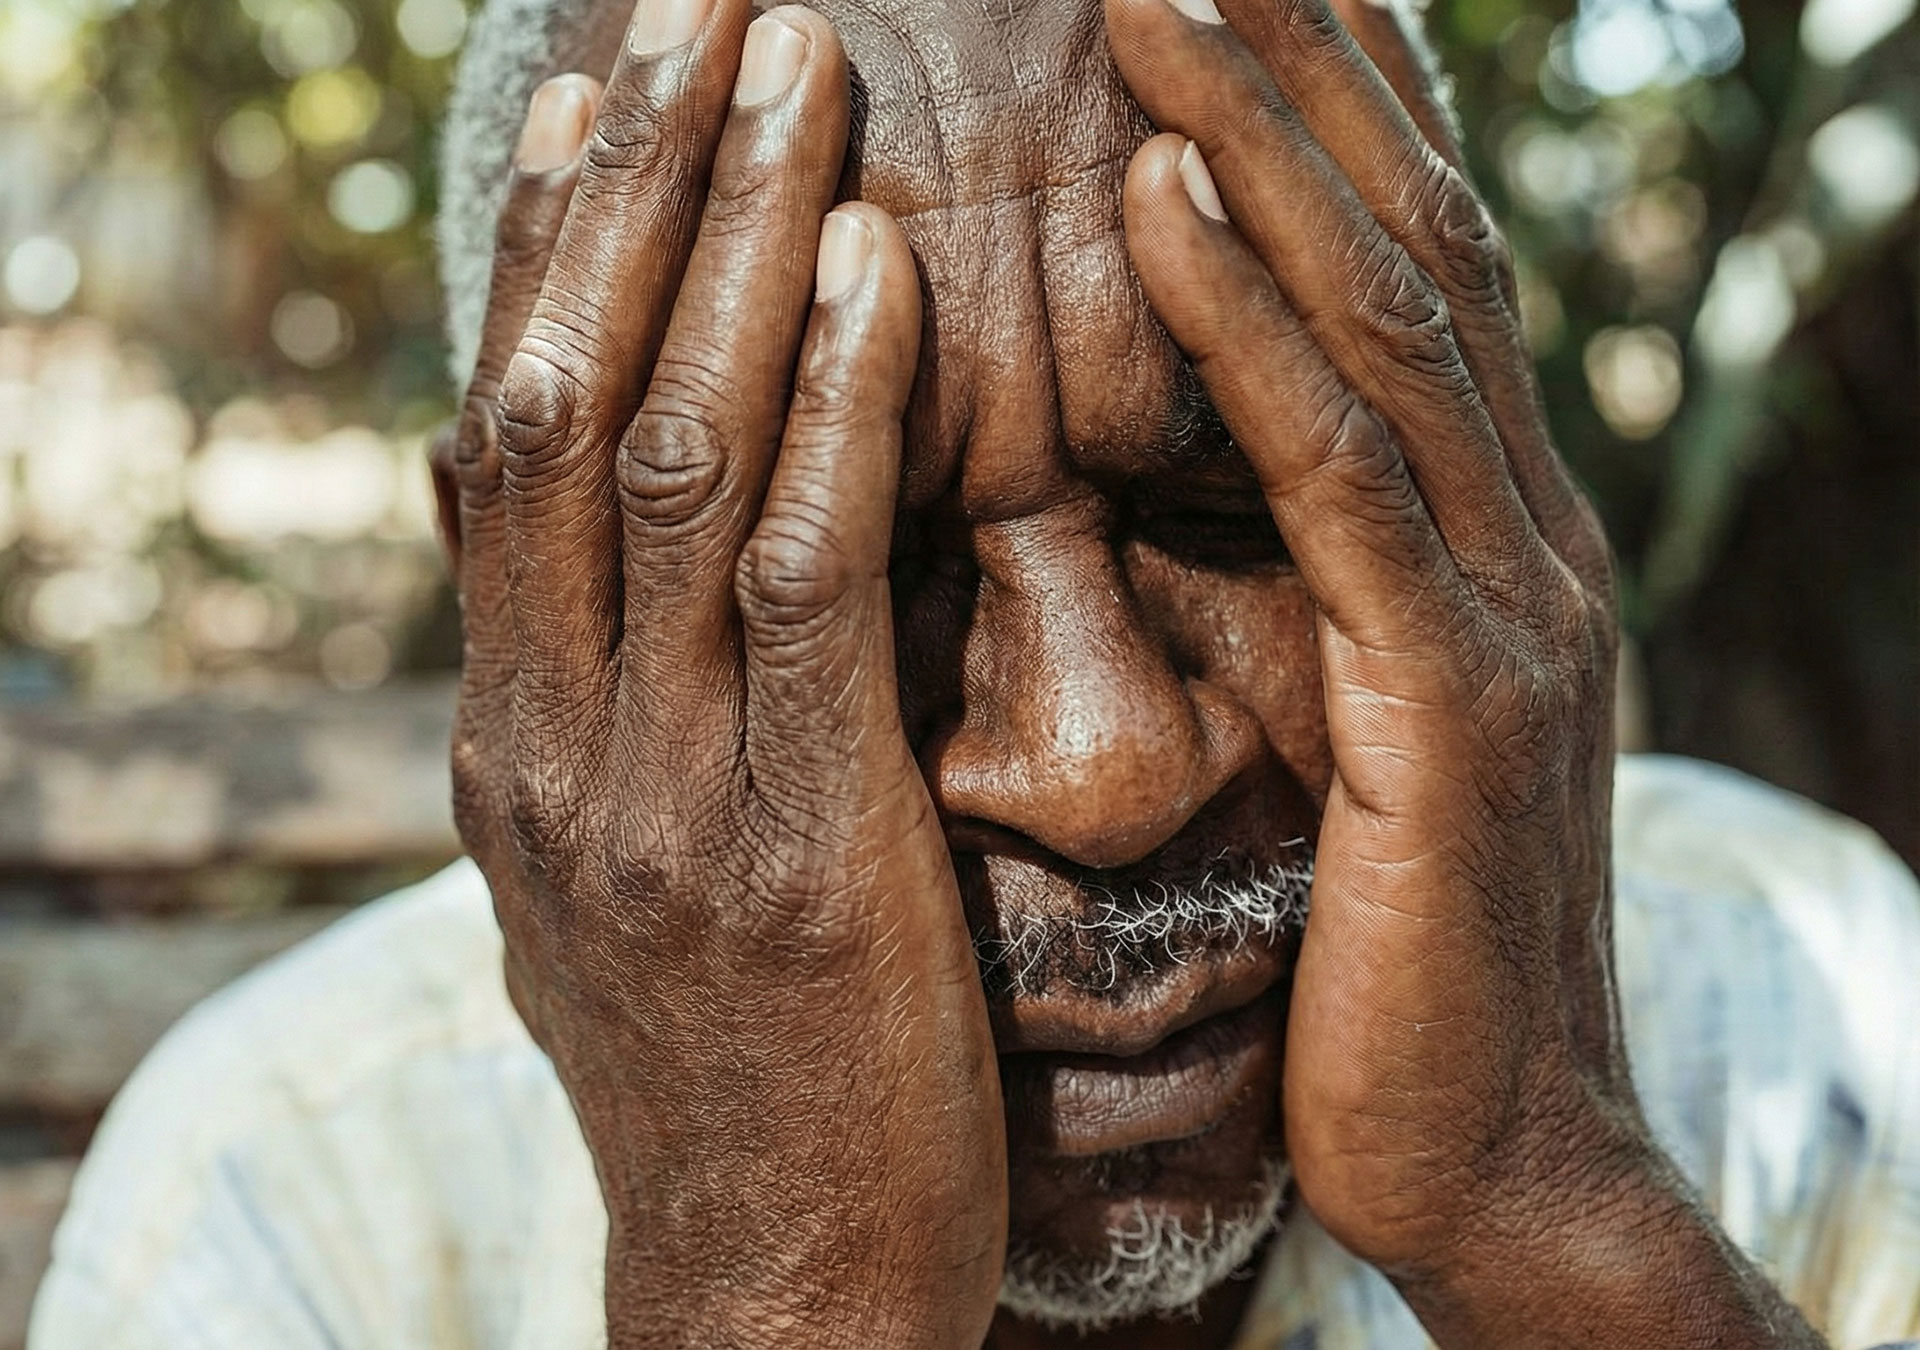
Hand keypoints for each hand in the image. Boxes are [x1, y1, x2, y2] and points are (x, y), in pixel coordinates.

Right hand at [436, 4, 1003, 1343]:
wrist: (778, 1282)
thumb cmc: (743, 1061)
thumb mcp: (633, 865)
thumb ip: (607, 697)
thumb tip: (572, 532)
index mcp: (513, 734)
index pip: (501, 434)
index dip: (545, 247)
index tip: (597, 84)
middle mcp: (547, 737)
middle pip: (556, 398)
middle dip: (630, 188)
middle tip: (695, 6)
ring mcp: (651, 792)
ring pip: (660, 456)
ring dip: (728, 243)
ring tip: (792, 65)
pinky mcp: (789, 850)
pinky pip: (798, 584)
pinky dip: (830, 411)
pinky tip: (881, 268)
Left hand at [1103, 0, 1823, 1342]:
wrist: (1482, 1149)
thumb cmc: (1384, 942)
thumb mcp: (1343, 721)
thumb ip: (1298, 579)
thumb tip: (1173, 458)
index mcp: (1476, 527)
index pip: (1396, 263)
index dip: (1314, 104)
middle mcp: (1517, 525)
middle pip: (1402, 233)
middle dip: (1294, 59)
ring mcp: (1503, 599)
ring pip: (1380, 313)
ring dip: (1261, 132)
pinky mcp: (1454, 702)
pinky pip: (1337, 474)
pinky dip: (1253, 323)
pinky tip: (1164, 199)